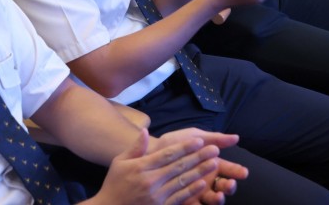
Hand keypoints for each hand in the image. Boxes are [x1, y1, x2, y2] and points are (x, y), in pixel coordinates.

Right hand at [93, 129, 242, 204]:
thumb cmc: (115, 184)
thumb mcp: (119, 162)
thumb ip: (135, 148)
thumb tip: (146, 131)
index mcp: (141, 167)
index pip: (167, 154)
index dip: (185, 147)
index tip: (199, 140)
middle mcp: (150, 181)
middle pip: (179, 166)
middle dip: (198, 157)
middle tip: (214, 149)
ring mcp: (156, 196)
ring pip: (182, 181)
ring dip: (199, 172)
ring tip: (213, 163)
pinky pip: (179, 198)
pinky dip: (192, 190)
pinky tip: (202, 183)